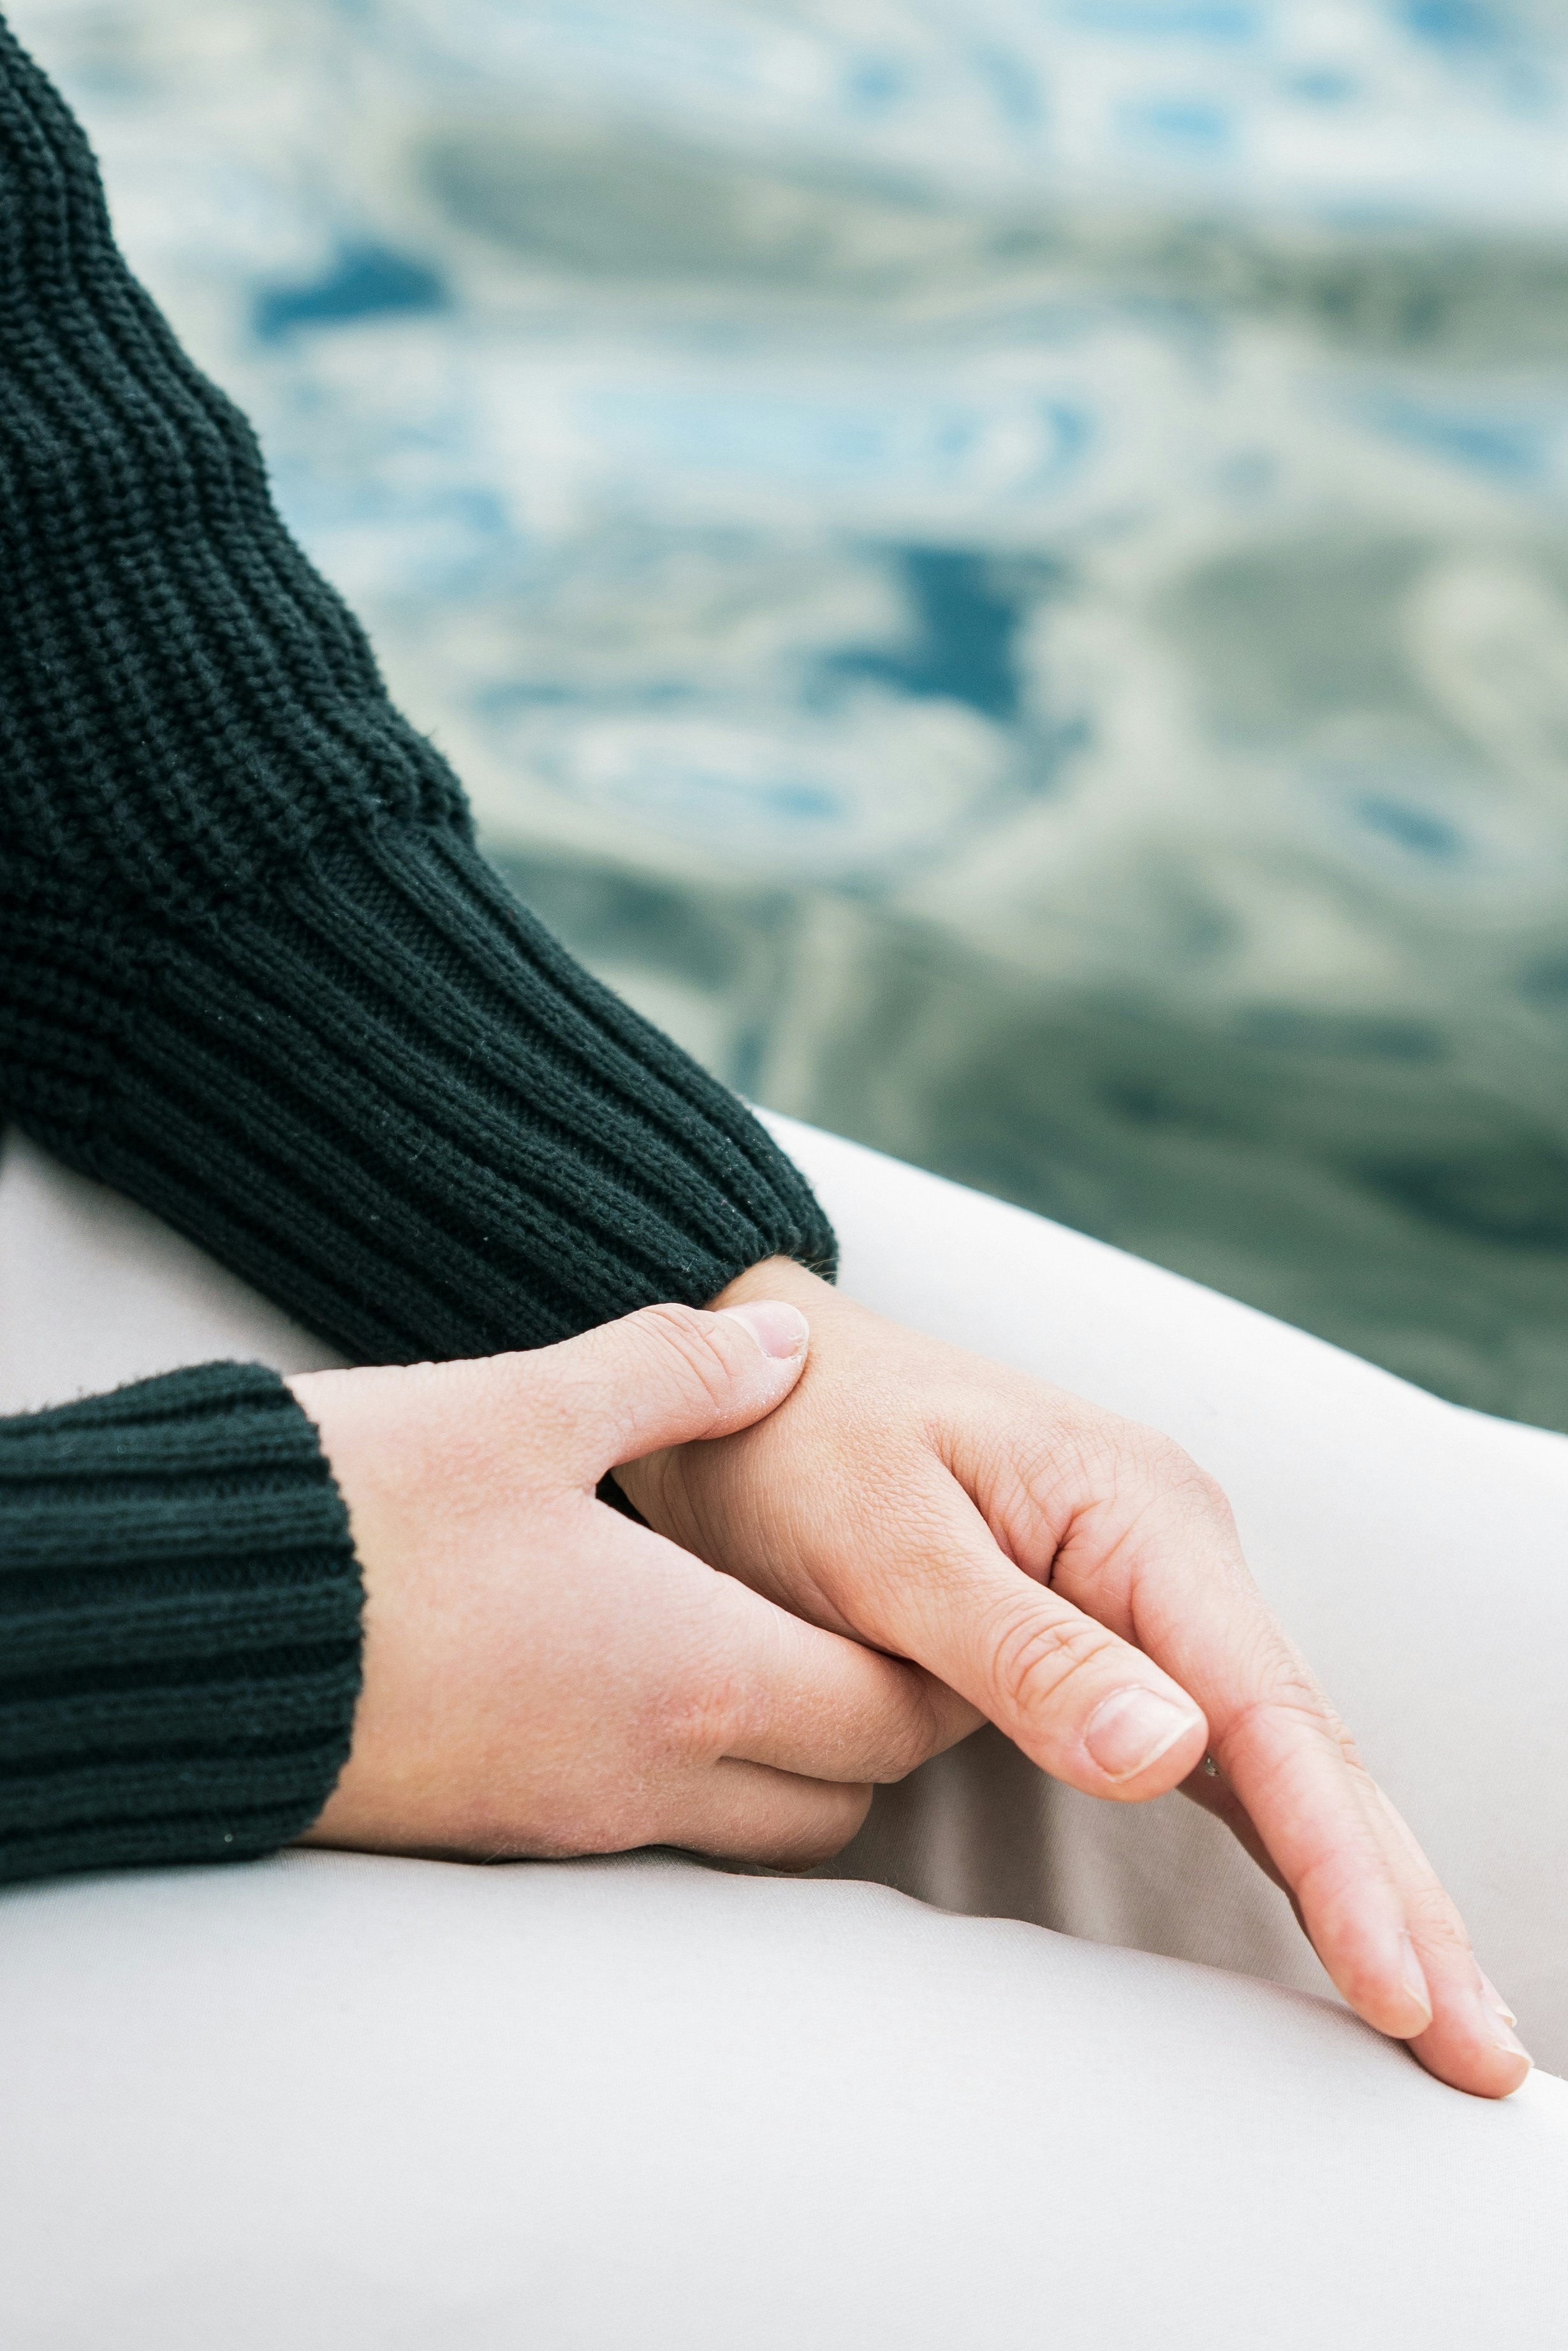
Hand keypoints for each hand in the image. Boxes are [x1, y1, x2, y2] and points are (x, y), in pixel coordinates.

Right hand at [291, 1299, 970, 1867]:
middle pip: (836, 1803)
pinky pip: (640, 1828)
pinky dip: (681, 1767)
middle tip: (857, 1626)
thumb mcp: (533, 1404)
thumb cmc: (368, 1510)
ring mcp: (568, 1821)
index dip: (936, 1672)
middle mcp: (649, 1772)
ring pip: (741, 1828)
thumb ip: (680, 1371)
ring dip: (778, 1754)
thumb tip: (787, 1342)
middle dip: (870, 1728)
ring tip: (752, 1643)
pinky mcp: (492, 1833)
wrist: (185, 1624)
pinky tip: (632, 1669)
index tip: (932, 1606)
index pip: (888, 1720)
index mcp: (693, 1670)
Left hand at [615, 1261, 1530, 2097]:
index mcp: (1137, 1513)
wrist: (749, 1389)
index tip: (1404, 1989)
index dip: (1340, 1859)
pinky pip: (1229, 1752)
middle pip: (1310, 1742)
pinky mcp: (1114, 1630)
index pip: (1265, 1711)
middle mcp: (1172, 1549)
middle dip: (1401, 1896)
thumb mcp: (887, 1543)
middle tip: (1485, 2054)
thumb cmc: (801, 1450)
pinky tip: (1342, 1911)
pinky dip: (1292, 1839)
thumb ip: (1024, 1650)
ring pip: (1284, 1757)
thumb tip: (1173, 1753)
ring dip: (1367, 1882)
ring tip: (1445, 2014)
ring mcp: (1151, 1591)